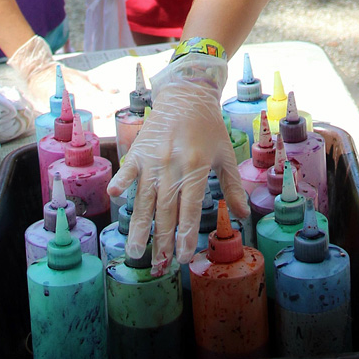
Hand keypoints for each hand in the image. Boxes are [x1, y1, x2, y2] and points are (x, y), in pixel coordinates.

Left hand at [7, 34, 115, 114]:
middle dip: (99, 105)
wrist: (39, 70)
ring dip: (103, 99)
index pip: (76, 102)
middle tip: (109, 114)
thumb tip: (65, 125)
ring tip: (113, 108)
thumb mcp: (40, 104)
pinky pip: (95, 80)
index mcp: (59, 93)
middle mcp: (70, 84)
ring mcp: (78, 79)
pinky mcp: (82, 76)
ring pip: (92, 89)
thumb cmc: (39, 91)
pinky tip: (114, 91)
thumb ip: (54, 113)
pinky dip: (104, 85)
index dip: (86, 109)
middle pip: (87, 96)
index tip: (96, 116)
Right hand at [109, 50, 247, 273]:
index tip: (184, 257)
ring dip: (139, 226)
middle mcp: (174, 165)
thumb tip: (244, 215)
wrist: (187, 93)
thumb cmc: (210, 127)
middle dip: (163, 239)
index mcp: (197, 167)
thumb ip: (233, 186)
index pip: (190, 208)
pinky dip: (120, 182)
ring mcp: (154, 158)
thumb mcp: (226, 155)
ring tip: (136, 251)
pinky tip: (114, 198)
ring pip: (144, 198)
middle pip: (166, 209)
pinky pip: (128, 170)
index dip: (187, 234)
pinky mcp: (139, 150)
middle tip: (160, 265)